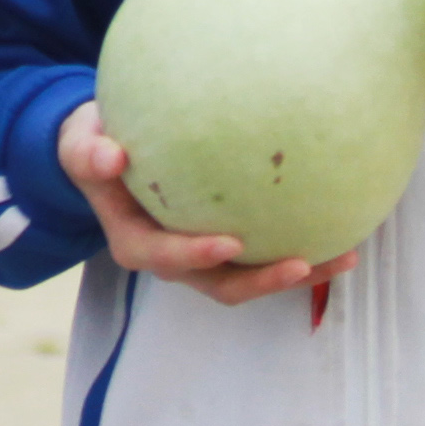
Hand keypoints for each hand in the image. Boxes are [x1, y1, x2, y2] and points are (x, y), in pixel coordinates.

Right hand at [58, 103, 354, 307]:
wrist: (109, 153)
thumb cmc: (96, 144)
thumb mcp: (80, 142)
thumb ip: (90, 152)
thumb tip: (111, 157)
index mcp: (136, 242)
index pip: (167, 257)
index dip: (197, 255)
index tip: (230, 242)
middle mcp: (175, 259)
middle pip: (222, 284)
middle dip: (263, 281)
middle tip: (302, 264)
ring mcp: (205, 257)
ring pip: (253, 277)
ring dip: (298, 275)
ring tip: (344, 257)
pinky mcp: (229, 245)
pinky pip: (268, 252)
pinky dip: (303, 250)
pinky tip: (343, 230)